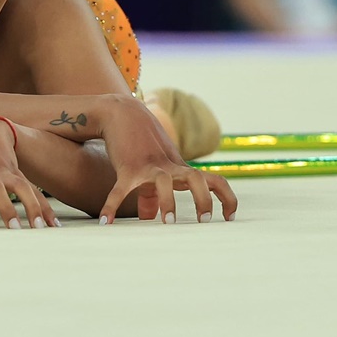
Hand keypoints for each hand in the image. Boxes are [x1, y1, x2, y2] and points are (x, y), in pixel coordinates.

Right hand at [97, 96, 237, 224]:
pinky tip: (106, 223)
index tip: (230, 217)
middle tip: (204, 220)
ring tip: (168, 223)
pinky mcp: (127, 168)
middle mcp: (169, 167)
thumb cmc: (140, 144)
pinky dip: (112, 206)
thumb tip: (149, 218)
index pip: (215, 180)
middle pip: (196, 178)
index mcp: (180, 168)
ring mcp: (149, 166)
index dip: (227, 198)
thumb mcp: (153, 168)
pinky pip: (120, 190)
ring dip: (168, 202)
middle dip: (204, 199)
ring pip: (165, 181)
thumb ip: (152, 195)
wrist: (121, 113)